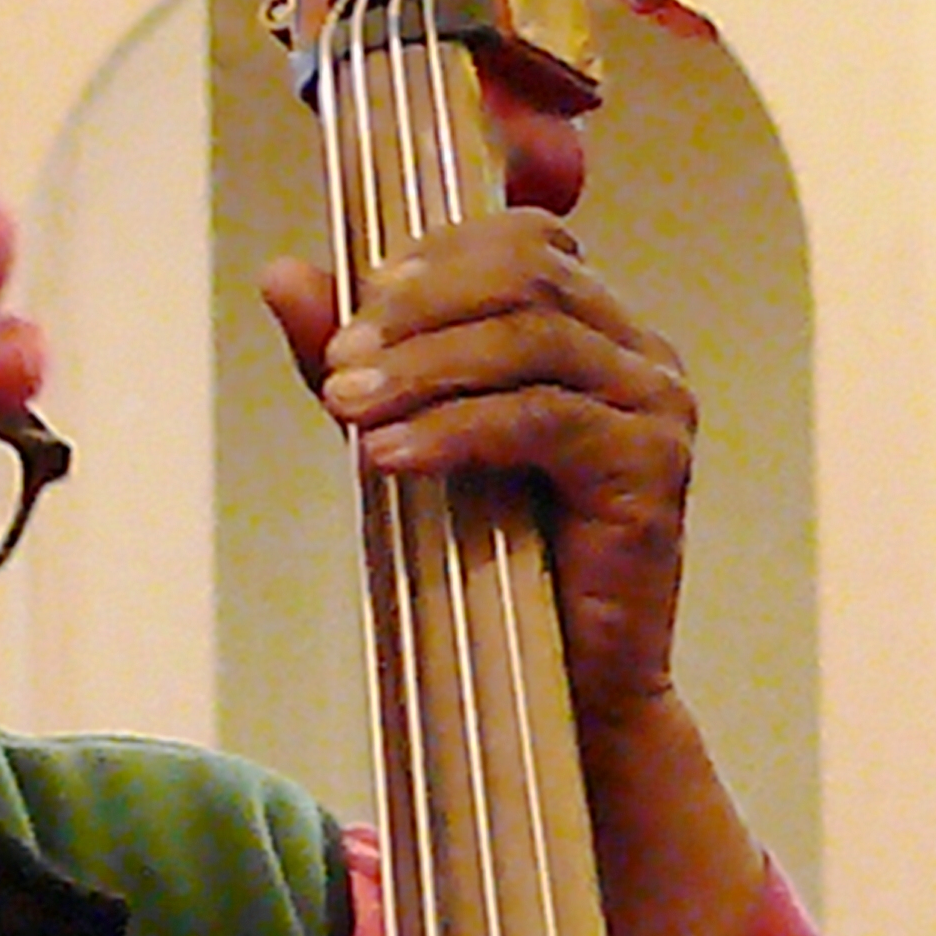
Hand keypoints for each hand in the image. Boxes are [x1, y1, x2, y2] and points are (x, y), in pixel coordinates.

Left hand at [261, 222, 760, 935]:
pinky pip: (541, 420)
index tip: (354, 312)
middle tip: (336, 369)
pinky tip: (387, 458)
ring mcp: (655, 407)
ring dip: (423, 369)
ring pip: (531, 340)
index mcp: (596, 331)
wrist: (562, 695)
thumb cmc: (488, 571)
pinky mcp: (649, 471)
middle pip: (528, 275)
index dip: (436, 257)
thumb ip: (357, 361)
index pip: (526, 240)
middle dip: (417, 313)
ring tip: (345, 412)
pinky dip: (453, 430)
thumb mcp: (411, 444)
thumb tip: (281, 273)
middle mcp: (639, 353)